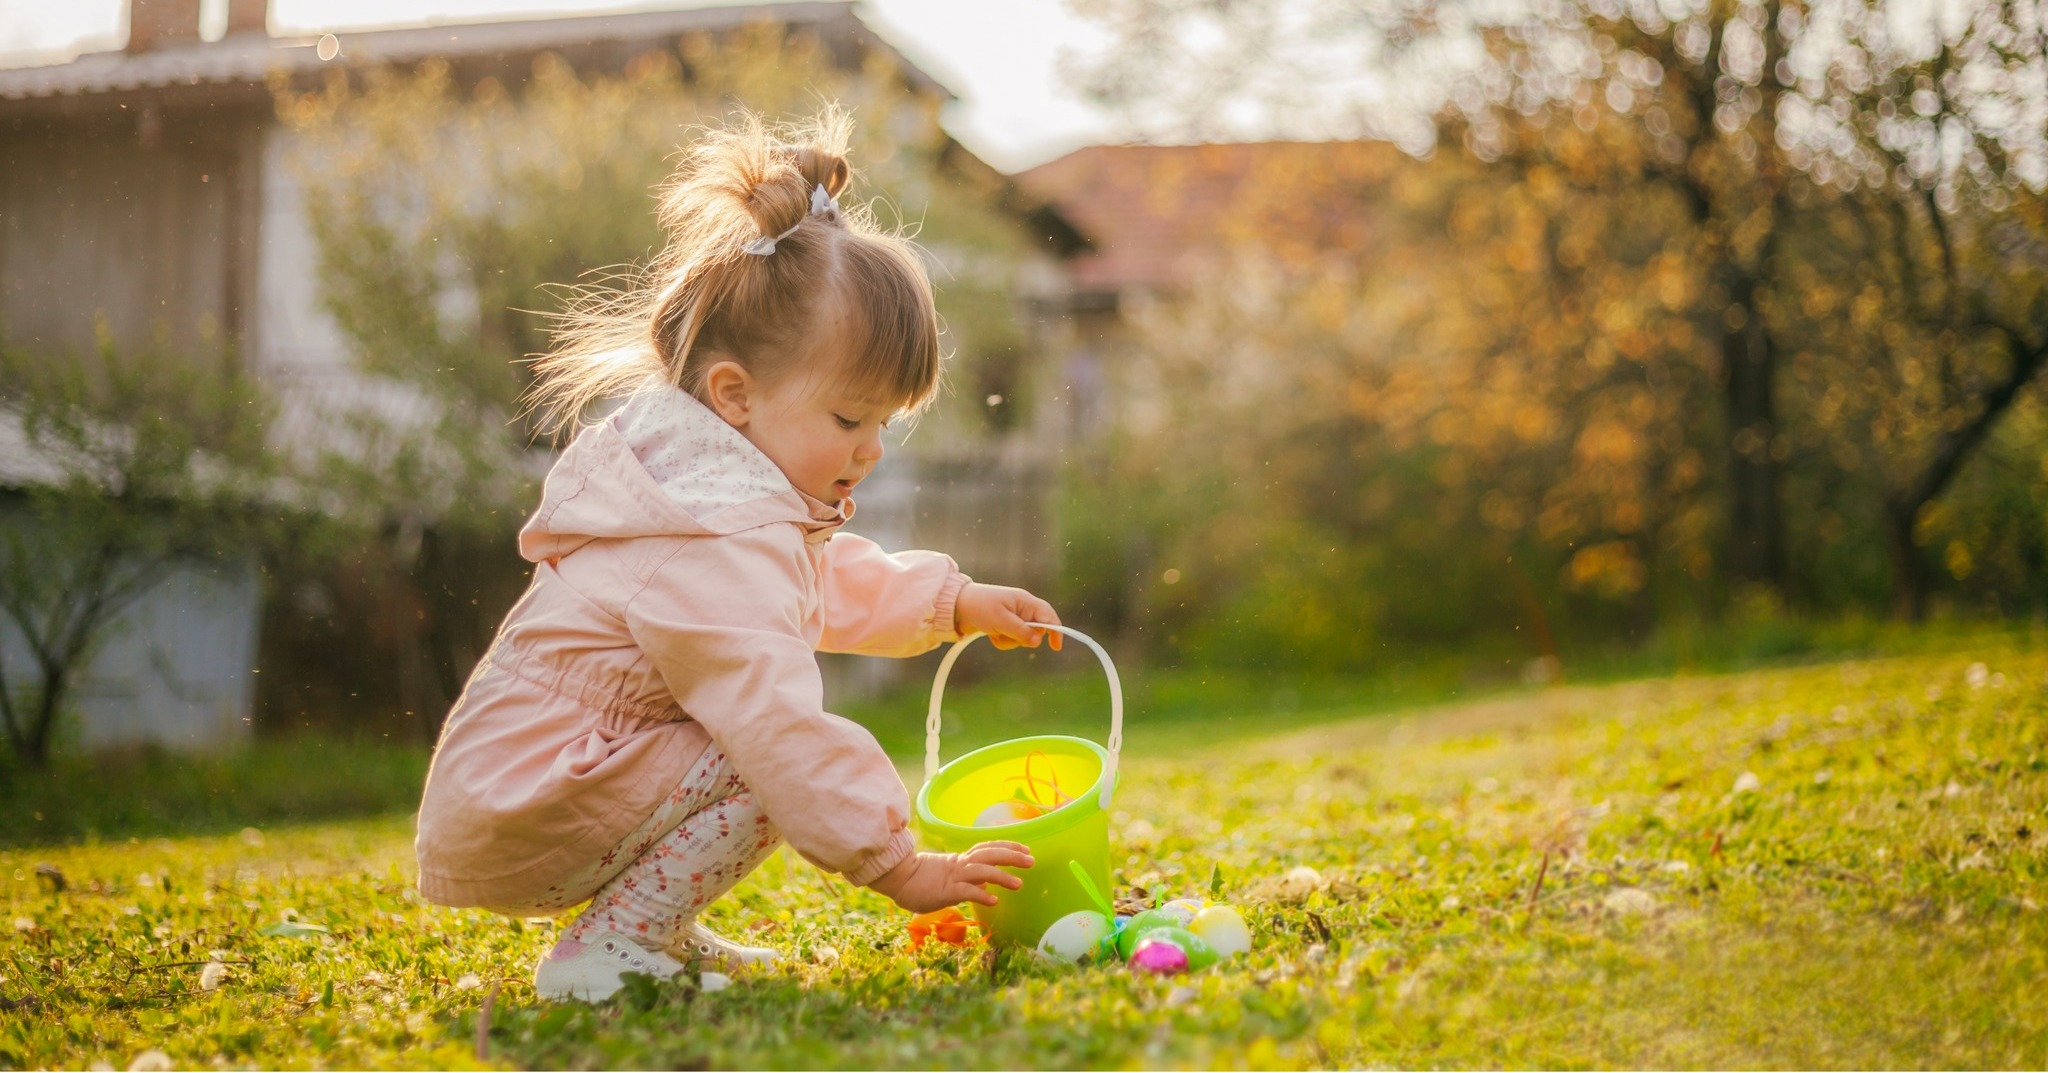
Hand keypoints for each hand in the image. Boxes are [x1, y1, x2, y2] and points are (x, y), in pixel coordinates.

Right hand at [868, 842, 1033, 913]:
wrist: (898, 878)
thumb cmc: (922, 879)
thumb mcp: (949, 875)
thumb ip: (967, 877)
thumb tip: (985, 882)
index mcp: (961, 859)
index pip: (989, 847)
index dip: (1008, 846)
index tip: (1026, 849)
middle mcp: (960, 864)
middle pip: (990, 855)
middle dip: (1012, 857)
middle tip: (1032, 861)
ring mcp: (953, 876)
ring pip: (981, 871)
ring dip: (1001, 876)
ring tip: (1019, 884)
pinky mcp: (945, 891)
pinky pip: (966, 891)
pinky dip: (981, 894)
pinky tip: (994, 901)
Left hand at [955, 583, 1061, 650]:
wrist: (957, 606)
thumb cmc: (979, 607)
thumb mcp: (1000, 620)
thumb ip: (1020, 631)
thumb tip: (1037, 642)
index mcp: (1025, 601)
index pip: (1048, 615)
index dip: (1055, 630)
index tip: (1056, 647)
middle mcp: (1022, 609)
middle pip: (1036, 630)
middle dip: (1023, 638)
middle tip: (1007, 633)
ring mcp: (1014, 618)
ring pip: (1023, 638)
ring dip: (1009, 640)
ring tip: (995, 633)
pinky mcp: (1006, 626)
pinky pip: (1012, 640)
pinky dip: (1002, 641)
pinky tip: (991, 634)